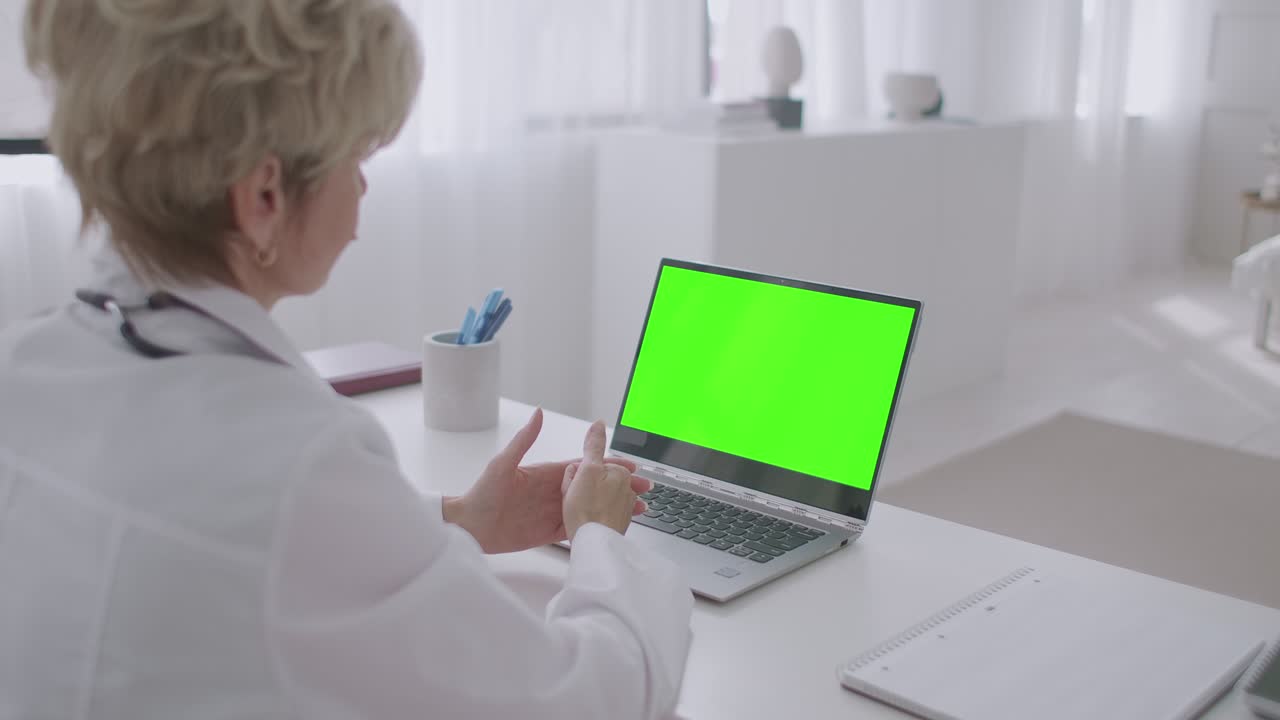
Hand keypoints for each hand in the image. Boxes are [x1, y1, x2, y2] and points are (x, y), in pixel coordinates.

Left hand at [443, 409, 645, 553]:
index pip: (586, 467)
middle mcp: (554, 492)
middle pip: (596, 488)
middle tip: (646, 490)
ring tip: (640, 512)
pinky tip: (615, 530)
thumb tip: (538, 413)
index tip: (630, 466)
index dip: (609, 466)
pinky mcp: (549, 532)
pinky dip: (598, 528)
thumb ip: (524, 440)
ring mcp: (554, 512)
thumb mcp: (503, 464)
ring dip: (615, 509)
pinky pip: (579, 529)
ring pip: (592, 509)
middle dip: (621, 488)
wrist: (468, 526)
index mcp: (547, 473)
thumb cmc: (480, 493)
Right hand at [561, 421, 651, 539]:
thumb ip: (594, 445)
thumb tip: (599, 424)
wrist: (593, 543)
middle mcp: (626, 490)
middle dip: (582, 489)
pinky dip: (591, 517)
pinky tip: (583, 522)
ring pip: (597, 499)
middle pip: (596, 482)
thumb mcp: (587, 469)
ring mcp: (623, 508)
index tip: (572, 483)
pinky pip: (599, 515)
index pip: (593, 466)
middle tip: (573, 499)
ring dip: (586, 504)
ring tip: (577, 512)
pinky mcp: (617, 524)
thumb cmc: (588, 510)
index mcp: (620, 473)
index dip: (577, 474)